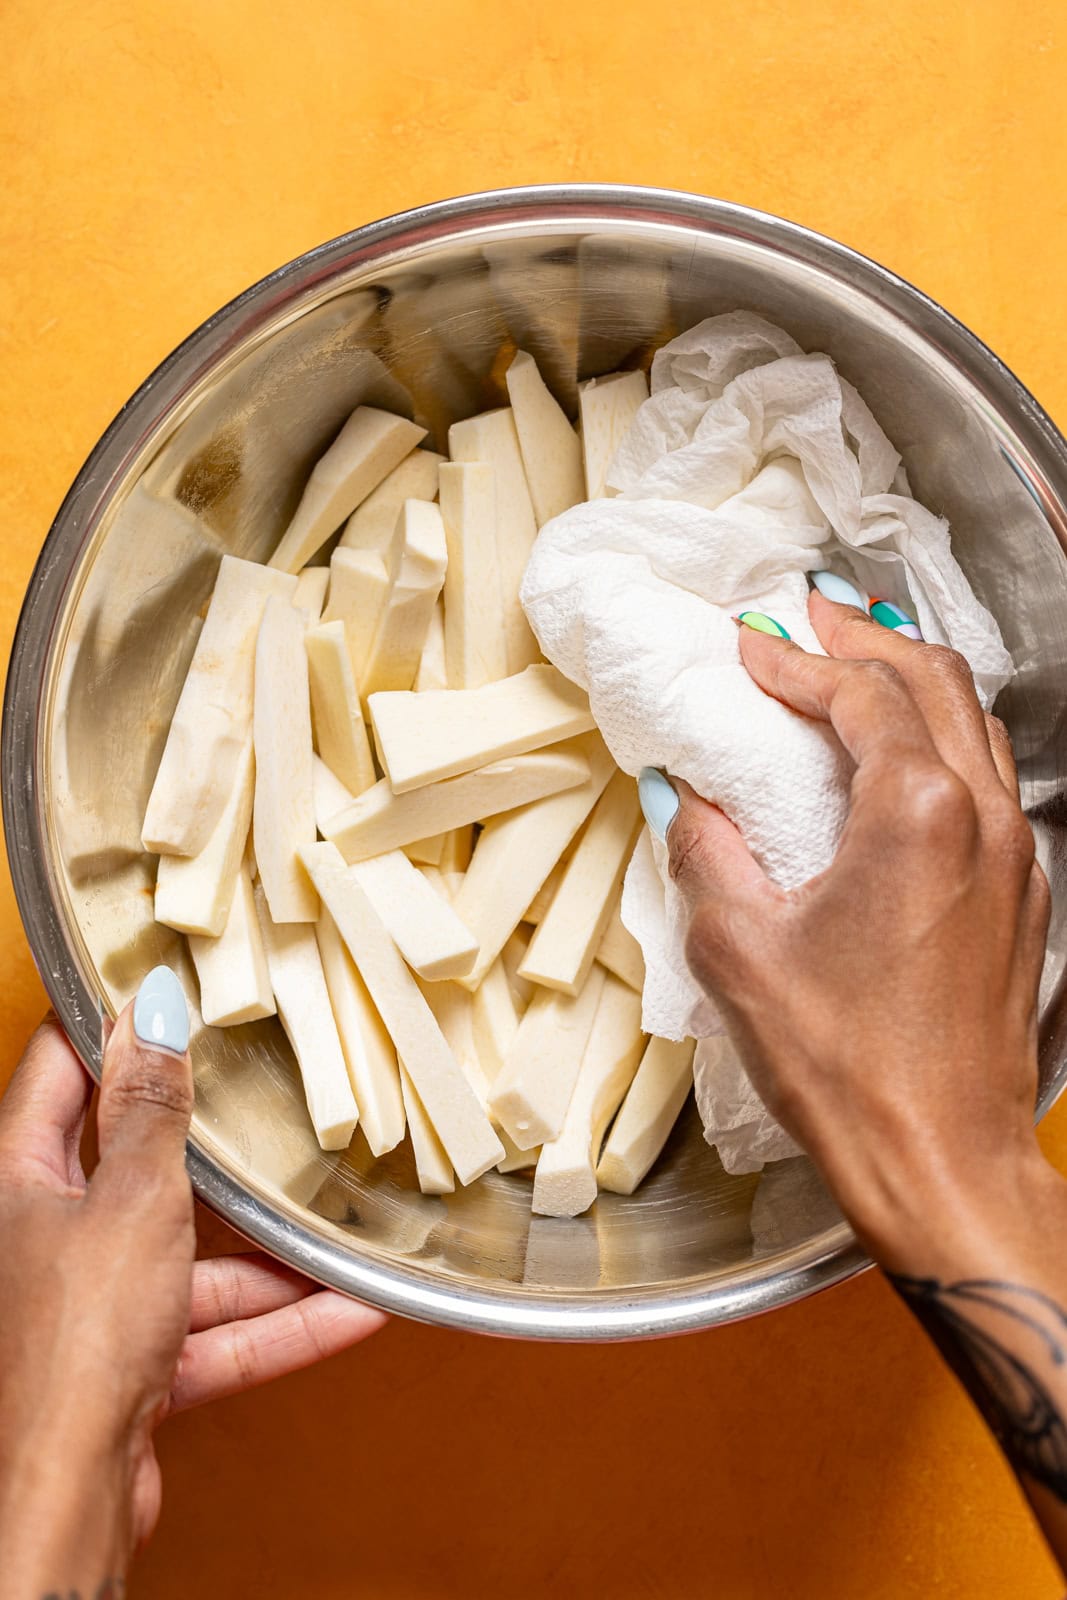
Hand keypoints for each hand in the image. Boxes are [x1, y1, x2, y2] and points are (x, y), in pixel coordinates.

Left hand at [0, 978, 383, 1597]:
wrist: (64, 1497)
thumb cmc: (72, 1346)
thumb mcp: (134, 1198)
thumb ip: (153, 1108)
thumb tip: (154, 1011)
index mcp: (20, 1178)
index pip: (62, 1073)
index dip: (110, 1029)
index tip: (165, 995)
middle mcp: (47, 1236)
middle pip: (138, 1168)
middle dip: (213, 1152)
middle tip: (260, 1101)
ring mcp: (88, 1307)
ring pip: (190, 1260)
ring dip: (266, 1257)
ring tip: (337, 1230)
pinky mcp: (128, 1369)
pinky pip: (215, 1332)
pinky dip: (276, 1325)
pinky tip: (347, 1310)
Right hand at [659, 589, 1051, 1266]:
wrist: (942, 1162)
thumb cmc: (849, 1069)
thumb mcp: (739, 950)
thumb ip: (705, 851)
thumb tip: (683, 797)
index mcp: (916, 814)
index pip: (859, 694)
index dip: (797, 660)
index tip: (750, 647)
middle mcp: (982, 818)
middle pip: (935, 680)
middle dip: (866, 639)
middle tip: (810, 617)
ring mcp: (1016, 858)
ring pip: (976, 724)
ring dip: (913, 682)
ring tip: (858, 666)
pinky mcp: (1024, 899)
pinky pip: (992, 782)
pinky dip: (944, 742)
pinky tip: (903, 760)